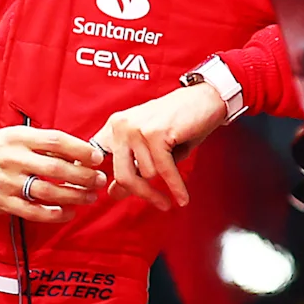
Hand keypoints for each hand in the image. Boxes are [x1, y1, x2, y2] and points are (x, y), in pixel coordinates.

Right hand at [0, 125, 105, 221]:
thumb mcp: (17, 136)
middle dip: (83, 176)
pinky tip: (67, 213)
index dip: (81, 149)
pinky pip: (33, 212)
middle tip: (98, 180)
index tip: (97, 158)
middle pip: (56, 169)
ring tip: (88, 197)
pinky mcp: (2, 202)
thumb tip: (79, 153)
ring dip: (74, 196)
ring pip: (48, 192)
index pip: (56, 141)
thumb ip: (44, 144)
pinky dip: (54, 214)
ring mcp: (7, 182)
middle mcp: (14, 159)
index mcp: (20, 138)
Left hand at [91, 80, 231, 211]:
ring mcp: (137, 128)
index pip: (98, 160)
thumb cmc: (179, 123)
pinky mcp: (156, 133)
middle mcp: (121, 126)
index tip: (110, 195)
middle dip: (143, 193)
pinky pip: (164, 171)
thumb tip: (115, 193)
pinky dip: (176, 186)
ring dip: (166, 179)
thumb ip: (132, 167)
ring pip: (147, 174)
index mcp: (114, 127)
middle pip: (122, 175)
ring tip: (177, 169)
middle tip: (159, 204)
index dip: (100, 180)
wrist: (206, 99)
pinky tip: (181, 197)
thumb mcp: (150, 147)